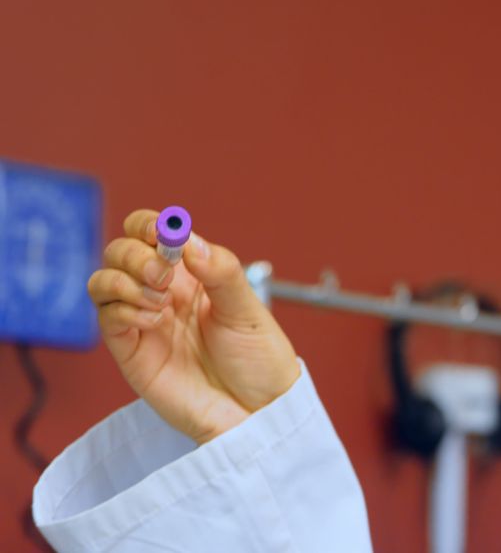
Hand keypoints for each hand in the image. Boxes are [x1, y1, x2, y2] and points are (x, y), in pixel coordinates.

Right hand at [88, 209, 299, 444]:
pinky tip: (154, 320)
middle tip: (162, 275)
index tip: (161, 232)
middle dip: (135, 254)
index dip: (148, 225)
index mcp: (193, 275)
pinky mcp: (132, 352)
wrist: (258, 412)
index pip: (153, 233)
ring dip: (124, 280)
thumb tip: (189, 240)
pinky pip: (107, 318)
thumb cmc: (259, 360)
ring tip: (159, 303)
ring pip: (103, 281)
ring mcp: (145, 321)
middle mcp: (164, 293)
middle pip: (121, 252)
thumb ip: (221, 272)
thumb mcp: (249, 311)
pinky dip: (123, 309)